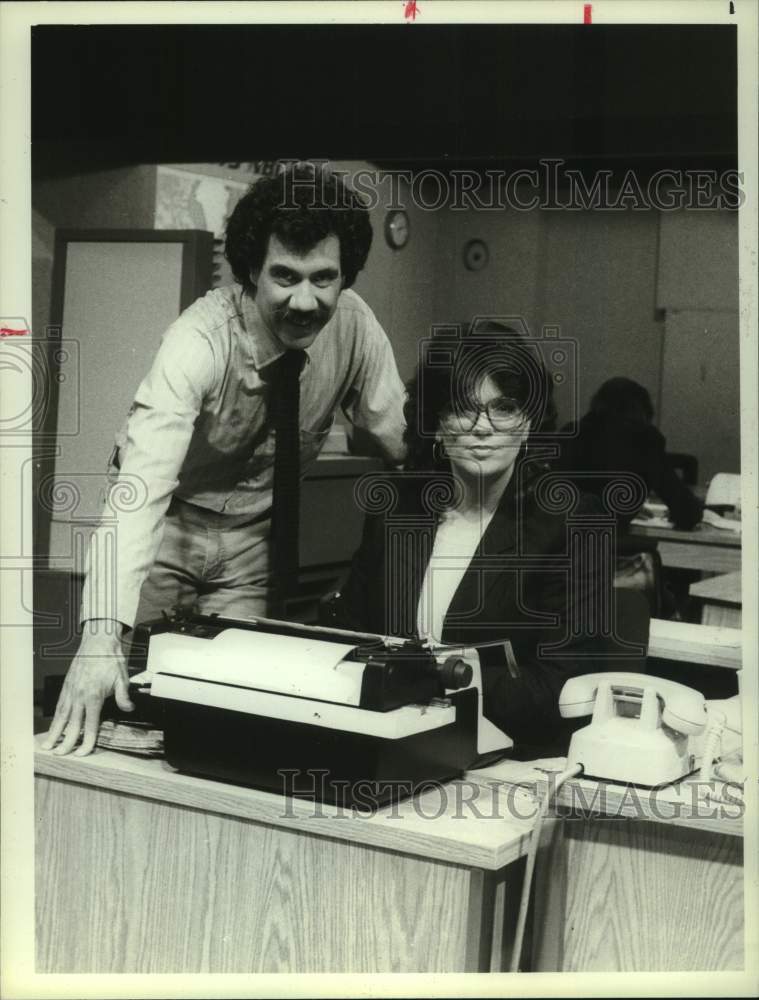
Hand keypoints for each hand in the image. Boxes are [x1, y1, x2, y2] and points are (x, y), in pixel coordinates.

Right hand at [40, 620, 133, 755]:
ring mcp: (71, 690)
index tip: (82, 753)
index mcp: (94, 696)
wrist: (98, 641)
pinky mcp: (67, 685)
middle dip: (66, 742)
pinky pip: (59, 705)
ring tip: (48, 746)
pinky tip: (54, 725)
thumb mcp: (123, 677)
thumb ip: (123, 696)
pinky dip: (55, 717)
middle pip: (72, 724)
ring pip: (61, 716)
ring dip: (55, 732)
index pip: (90, 724)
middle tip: (61, 755)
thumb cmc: (111, 658)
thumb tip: (129, 709)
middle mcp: (79, 695)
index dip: (87, 740)